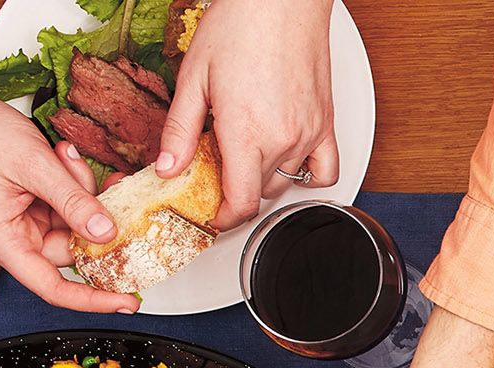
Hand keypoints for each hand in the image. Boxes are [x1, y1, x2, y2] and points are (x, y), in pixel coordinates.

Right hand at [0, 100, 130, 312]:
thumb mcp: (33, 165)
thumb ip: (73, 202)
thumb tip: (106, 233)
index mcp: (2, 241)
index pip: (53, 287)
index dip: (94, 298)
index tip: (128, 300)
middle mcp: (11, 239)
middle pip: (74, 248)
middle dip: (93, 213)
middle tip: (102, 180)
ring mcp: (21, 225)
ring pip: (75, 224)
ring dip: (81, 191)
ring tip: (64, 157)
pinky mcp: (30, 210)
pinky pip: (66, 209)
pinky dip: (73, 186)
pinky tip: (63, 160)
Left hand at [157, 0, 336, 227]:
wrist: (281, 2)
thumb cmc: (240, 27)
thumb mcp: (194, 78)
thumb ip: (180, 130)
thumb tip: (167, 168)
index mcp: (246, 131)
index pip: (240, 202)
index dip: (223, 219)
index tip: (211, 217)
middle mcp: (283, 138)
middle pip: (258, 192)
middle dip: (233, 190)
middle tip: (214, 170)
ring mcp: (309, 134)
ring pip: (285, 182)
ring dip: (262, 178)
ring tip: (244, 154)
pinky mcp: (326, 125)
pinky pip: (324, 171)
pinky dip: (306, 176)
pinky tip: (286, 162)